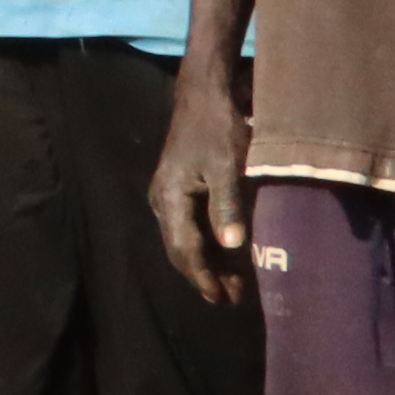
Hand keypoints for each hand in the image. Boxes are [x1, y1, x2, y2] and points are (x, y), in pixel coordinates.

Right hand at [148, 65, 251, 305]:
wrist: (203, 94)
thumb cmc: (217, 128)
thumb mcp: (227, 166)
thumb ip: (227, 206)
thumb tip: (231, 245)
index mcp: (170, 198)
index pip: (184, 249)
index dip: (202, 276)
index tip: (220, 299)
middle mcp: (162, 201)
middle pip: (180, 249)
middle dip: (203, 276)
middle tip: (228, 300)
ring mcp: (168, 195)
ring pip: (184, 239)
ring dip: (207, 262)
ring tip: (231, 284)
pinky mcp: (179, 188)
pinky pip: (189, 226)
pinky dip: (207, 244)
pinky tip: (225, 253)